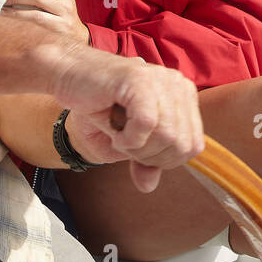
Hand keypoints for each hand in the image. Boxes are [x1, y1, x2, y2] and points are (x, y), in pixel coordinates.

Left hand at [2, 0, 89, 44]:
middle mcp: (65, 6)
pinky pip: (34, 23)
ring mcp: (61, 20)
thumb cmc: (66, 14)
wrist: (77, 37)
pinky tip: (8, 17)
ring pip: (35, 12)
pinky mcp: (55, 32)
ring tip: (2, 5)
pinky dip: (19, 19)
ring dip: (15, 8)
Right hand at [48, 49, 204, 192]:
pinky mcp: (140, 79)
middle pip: (181, 144)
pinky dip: (128, 139)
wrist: (68, 75)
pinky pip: (147, 123)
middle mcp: (178, 84)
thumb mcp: (127, 140)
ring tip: (118, 137)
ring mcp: (161, 79)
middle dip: (150, 157)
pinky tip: (114, 132)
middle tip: (124, 145)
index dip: (164, 161)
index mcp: (184, 96)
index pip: (193, 145)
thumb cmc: (99, 104)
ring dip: (137, 148)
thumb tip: (149, 186)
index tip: (137, 153)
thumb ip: (144, 161)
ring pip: (167, 135)